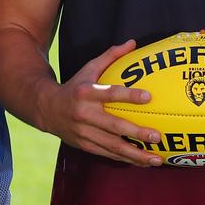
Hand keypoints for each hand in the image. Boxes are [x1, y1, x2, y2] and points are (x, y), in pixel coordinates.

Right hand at [39, 39, 162, 166]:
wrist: (46, 109)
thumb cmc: (75, 86)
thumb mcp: (89, 68)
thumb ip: (111, 56)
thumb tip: (133, 43)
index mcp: (86, 93)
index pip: (110, 93)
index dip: (129, 95)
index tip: (149, 97)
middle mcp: (84, 114)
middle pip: (114, 125)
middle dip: (137, 133)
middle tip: (157, 136)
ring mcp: (83, 132)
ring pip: (112, 146)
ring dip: (135, 154)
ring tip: (156, 159)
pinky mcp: (84, 145)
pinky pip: (107, 154)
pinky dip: (125, 159)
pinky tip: (142, 162)